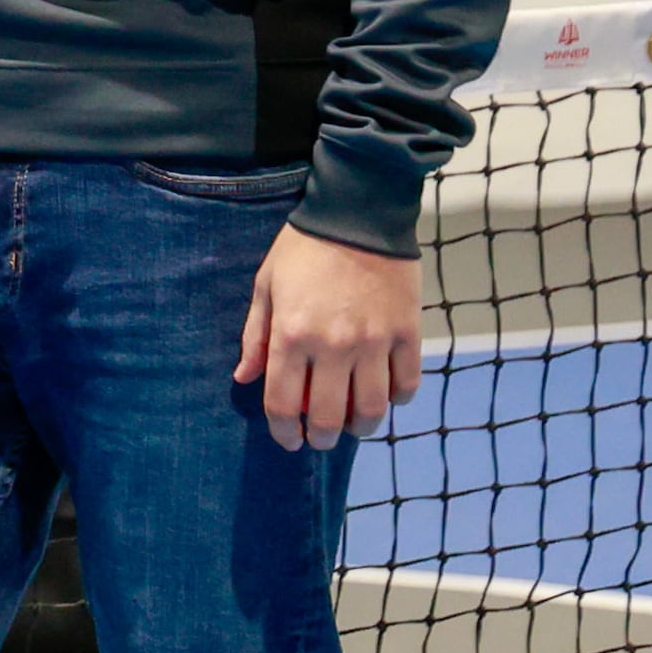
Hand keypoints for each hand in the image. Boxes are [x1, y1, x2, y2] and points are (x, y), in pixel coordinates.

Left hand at [238, 223, 421, 450]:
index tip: (289, 440)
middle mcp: (334, 345)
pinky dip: (397, 398)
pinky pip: (407, 382)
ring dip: (362, 426)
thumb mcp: (266, 286)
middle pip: (331, 416)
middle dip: (323, 438)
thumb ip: (255, 336)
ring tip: (354, 424)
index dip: (284, 432)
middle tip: (321, 439)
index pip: (285, 404)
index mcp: (292, 336)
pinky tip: (387, 395)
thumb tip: (244, 378)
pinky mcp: (407, 332)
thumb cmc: (304, 249)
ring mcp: (375, 341)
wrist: (359, 212)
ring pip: (373, 408)